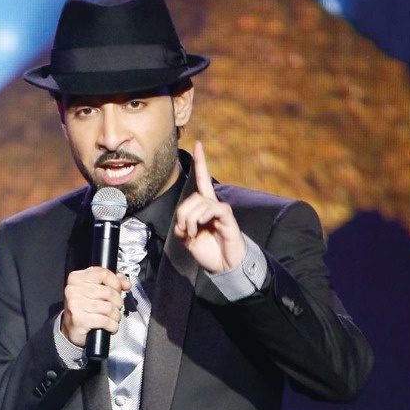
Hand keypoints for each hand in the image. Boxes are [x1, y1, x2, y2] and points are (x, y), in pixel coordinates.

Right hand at [62, 268, 130, 347]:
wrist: (71, 328)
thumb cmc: (84, 308)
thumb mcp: (95, 290)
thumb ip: (112, 282)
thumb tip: (126, 283)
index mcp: (77, 278)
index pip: (103, 273)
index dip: (116, 283)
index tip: (117, 290)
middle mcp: (74, 290)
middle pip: (108, 292)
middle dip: (118, 302)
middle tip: (115, 307)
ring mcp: (76, 305)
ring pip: (109, 307)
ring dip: (116, 316)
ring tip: (113, 318)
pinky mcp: (80, 320)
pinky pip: (106, 321)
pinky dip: (112, 326)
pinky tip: (110, 326)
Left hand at [174, 141, 245, 272]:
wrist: (223, 265)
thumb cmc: (208, 250)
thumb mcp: (188, 238)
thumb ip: (182, 225)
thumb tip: (182, 220)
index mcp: (204, 207)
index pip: (202, 180)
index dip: (200, 162)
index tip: (198, 144)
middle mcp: (213, 205)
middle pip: (192, 198)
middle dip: (182, 214)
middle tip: (184, 231)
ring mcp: (220, 210)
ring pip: (199, 204)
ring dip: (190, 220)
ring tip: (192, 234)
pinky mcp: (227, 217)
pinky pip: (212, 208)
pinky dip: (202, 217)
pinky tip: (200, 226)